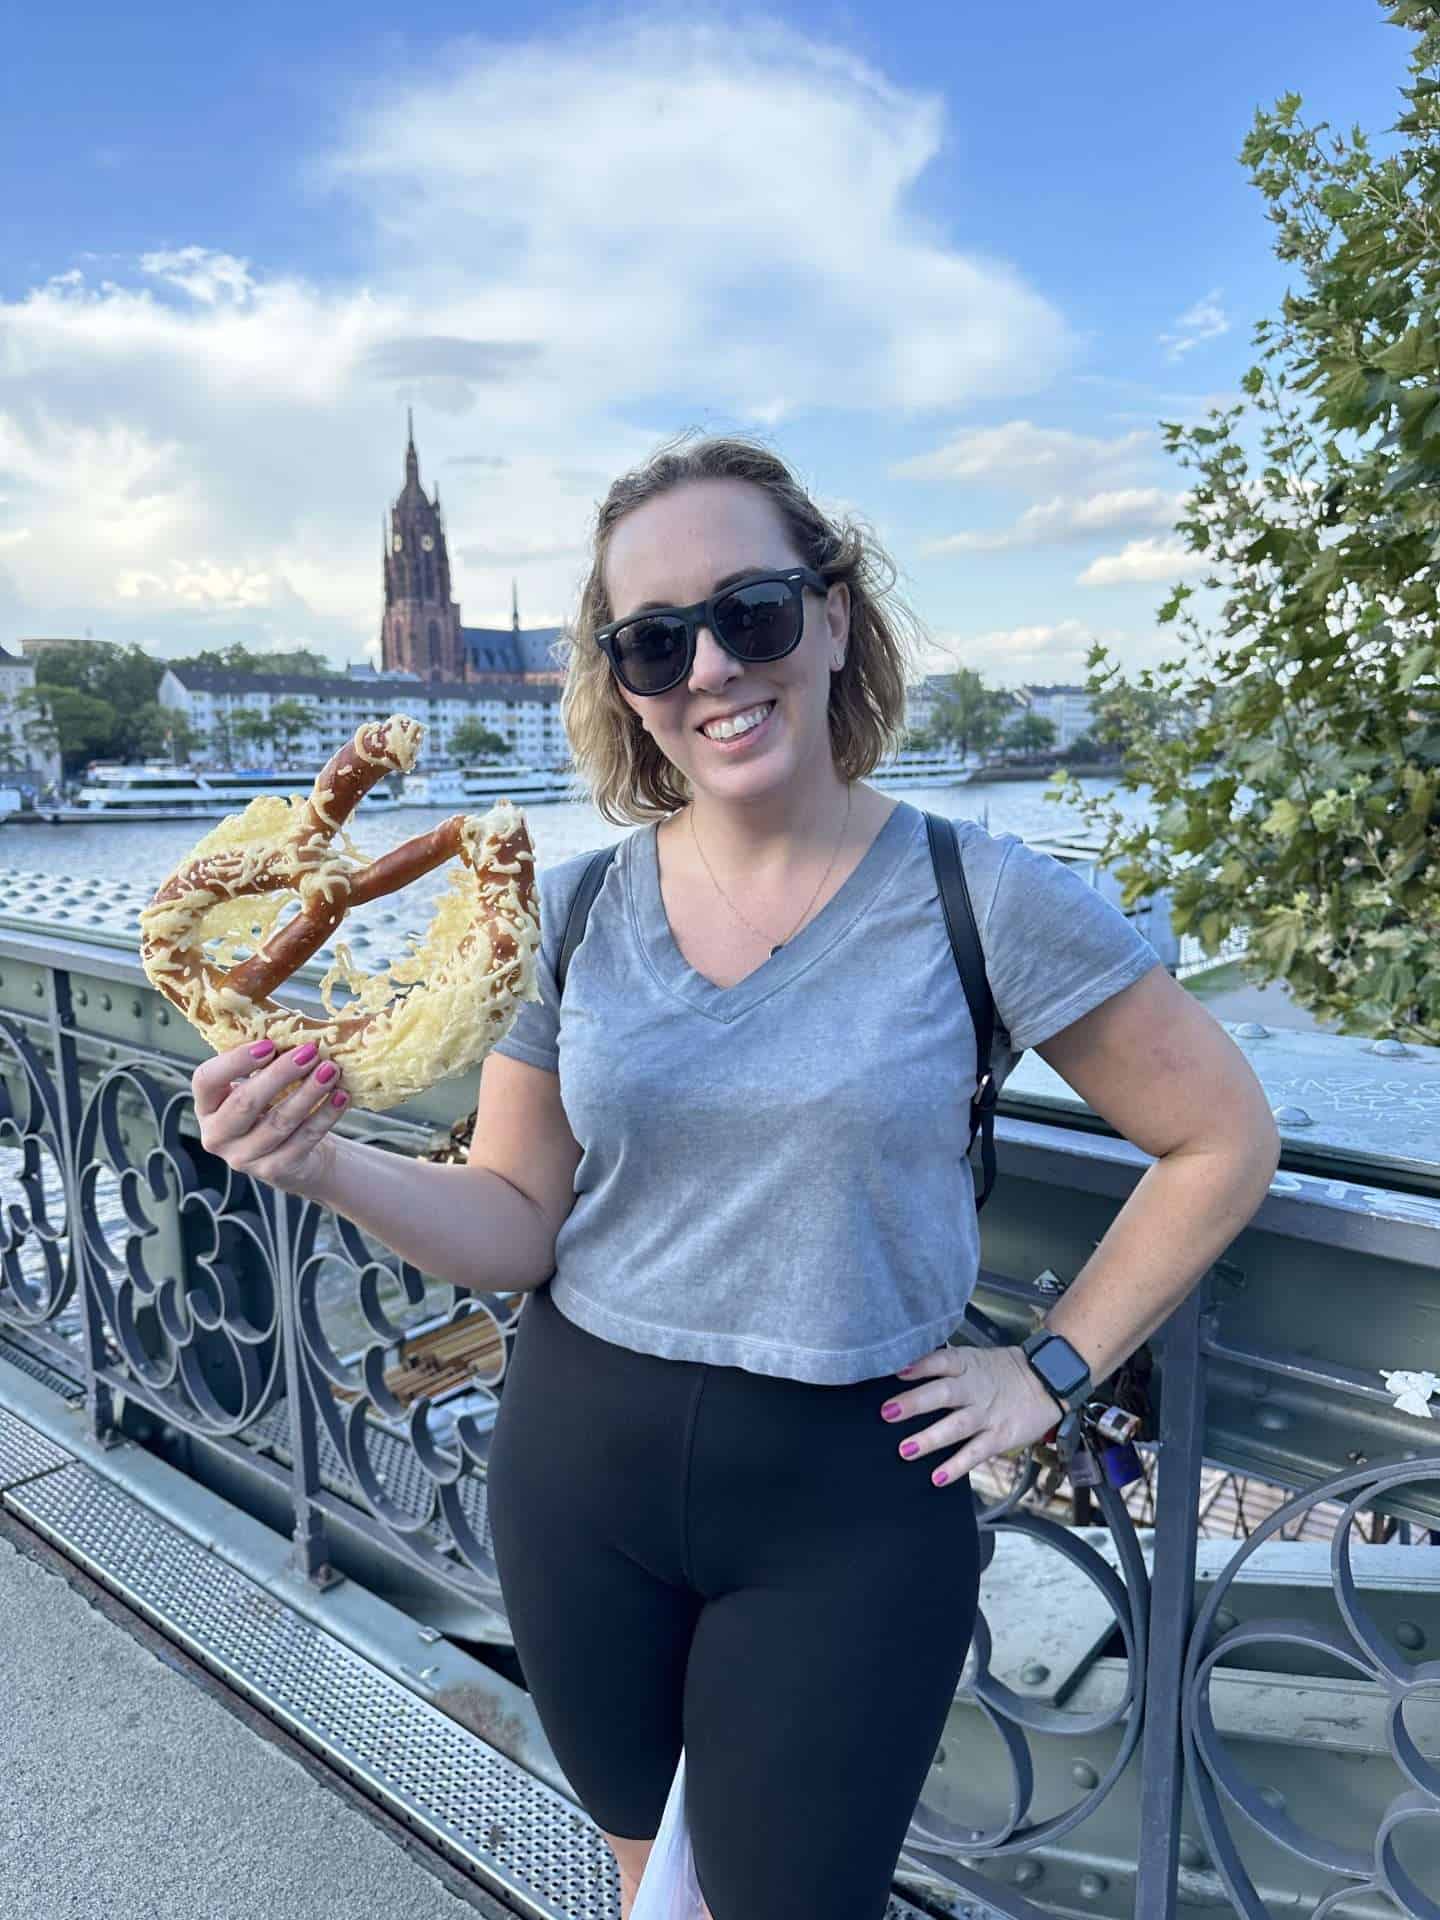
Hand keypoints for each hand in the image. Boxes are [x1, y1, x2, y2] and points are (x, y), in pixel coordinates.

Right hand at [192, 1037, 348, 1196]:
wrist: (295, 1158)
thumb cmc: (272, 1109)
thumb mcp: (259, 1087)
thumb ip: (264, 1063)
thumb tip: (293, 1032)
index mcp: (207, 1106)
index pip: (205, 1080)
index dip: (235, 1061)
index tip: (269, 1045)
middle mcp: (217, 1135)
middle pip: (245, 1102)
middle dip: (281, 1074)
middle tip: (310, 1052)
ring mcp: (243, 1158)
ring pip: (279, 1122)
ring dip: (309, 1092)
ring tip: (330, 1070)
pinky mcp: (274, 1171)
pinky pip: (303, 1139)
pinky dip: (325, 1115)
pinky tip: (340, 1096)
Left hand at [878, 1342, 1062, 1486]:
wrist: (1048, 1381)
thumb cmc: (1002, 1372)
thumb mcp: (976, 1360)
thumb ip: (947, 1368)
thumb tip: (906, 1375)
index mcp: (968, 1365)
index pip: (942, 1361)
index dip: (921, 1366)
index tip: (898, 1373)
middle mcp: (975, 1388)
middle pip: (943, 1394)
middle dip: (915, 1403)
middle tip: (888, 1412)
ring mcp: (987, 1414)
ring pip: (957, 1426)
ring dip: (930, 1438)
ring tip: (906, 1450)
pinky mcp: (999, 1437)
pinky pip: (975, 1453)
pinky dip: (956, 1466)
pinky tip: (937, 1477)